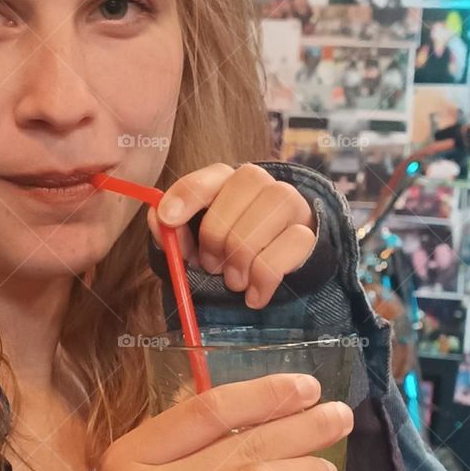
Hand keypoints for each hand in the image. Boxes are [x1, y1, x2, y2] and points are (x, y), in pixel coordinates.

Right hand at [91, 372, 353, 470]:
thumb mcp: (133, 470)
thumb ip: (181, 442)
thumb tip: (258, 412)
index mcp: (134, 455)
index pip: (208, 410)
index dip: (264, 395)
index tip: (306, 387)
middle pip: (241, 446)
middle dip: (300, 428)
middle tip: (339, 417)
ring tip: (329, 470)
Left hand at [147, 162, 316, 308]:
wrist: (271, 270)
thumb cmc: (225, 250)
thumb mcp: (192, 243)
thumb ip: (172, 230)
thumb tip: (161, 218)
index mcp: (226, 180)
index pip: (210, 175)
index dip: (187, 194)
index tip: (170, 219)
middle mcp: (260, 184)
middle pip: (239, 190)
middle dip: (217, 235)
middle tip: (210, 266)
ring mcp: (289, 204)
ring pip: (266, 217)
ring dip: (241, 257)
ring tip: (234, 281)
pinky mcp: (308, 232)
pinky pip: (290, 247)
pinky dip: (265, 278)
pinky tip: (254, 295)